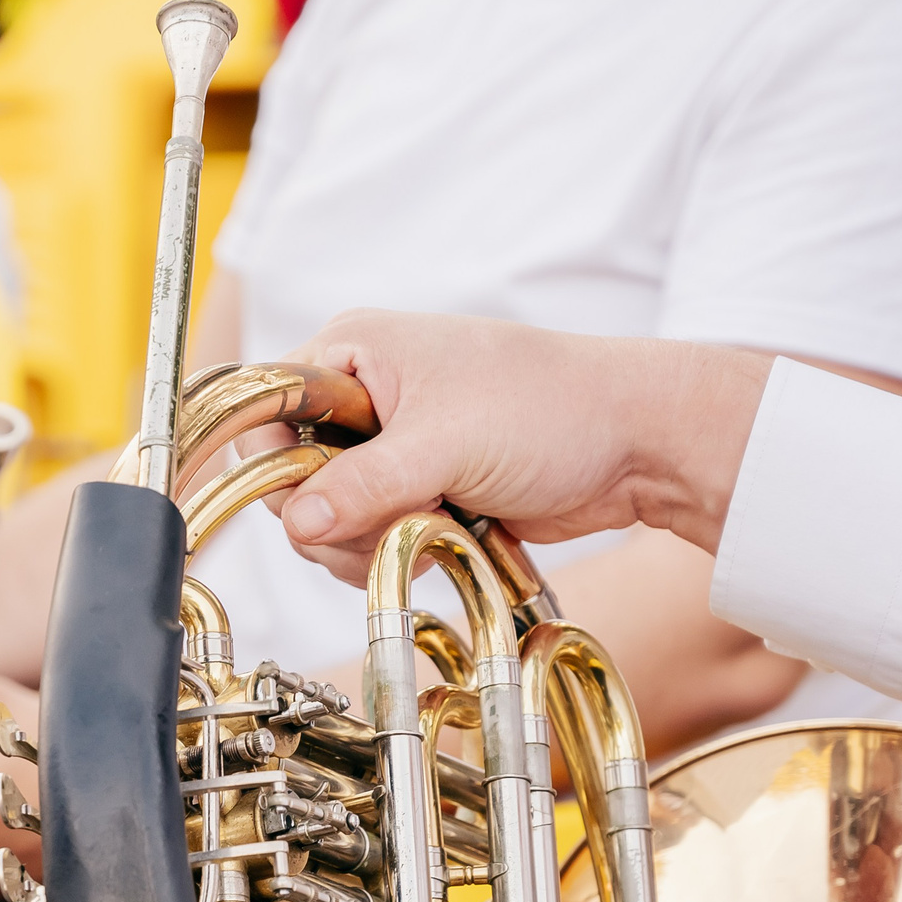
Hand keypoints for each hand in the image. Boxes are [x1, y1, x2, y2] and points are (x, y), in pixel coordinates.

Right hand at [275, 312, 772, 583]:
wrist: (634, 444)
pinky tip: (447, 537)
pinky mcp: (417, 488)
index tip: (307, 507)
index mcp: (353, 351)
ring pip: (331, 518)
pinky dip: (399, 550)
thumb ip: (364, 484)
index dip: (273, 464)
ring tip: (435, 525)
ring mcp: (389, 445)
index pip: (266, 410)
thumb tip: (296, 522)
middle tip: (396, 519)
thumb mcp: (447, 443)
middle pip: (294, 478)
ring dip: (374, 541)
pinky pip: (371, 536)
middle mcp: (363, 394)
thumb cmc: (552, 409)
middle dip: (339, 518)